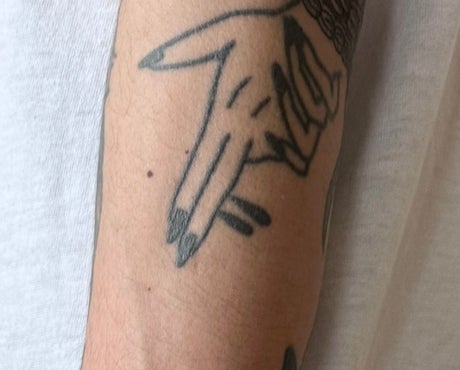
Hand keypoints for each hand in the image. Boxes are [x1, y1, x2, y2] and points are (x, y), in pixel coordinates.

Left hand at [140, 5, 343, 263]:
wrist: (312, 19)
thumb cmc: (260, 22)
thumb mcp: (218, 33)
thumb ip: (182, 51)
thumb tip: (146, 60)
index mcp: (230, 113)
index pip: (203, 169)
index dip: (187, 204)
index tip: (171, 234)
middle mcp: (252, 130)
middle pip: (221, 187)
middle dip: (201, 223)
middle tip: (179, 256)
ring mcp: (281, 138)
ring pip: (265, 170)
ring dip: (264, 168)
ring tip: (272, 121)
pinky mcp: (307, 139)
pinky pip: (293, 155)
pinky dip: (292, 144)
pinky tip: (294, 111)